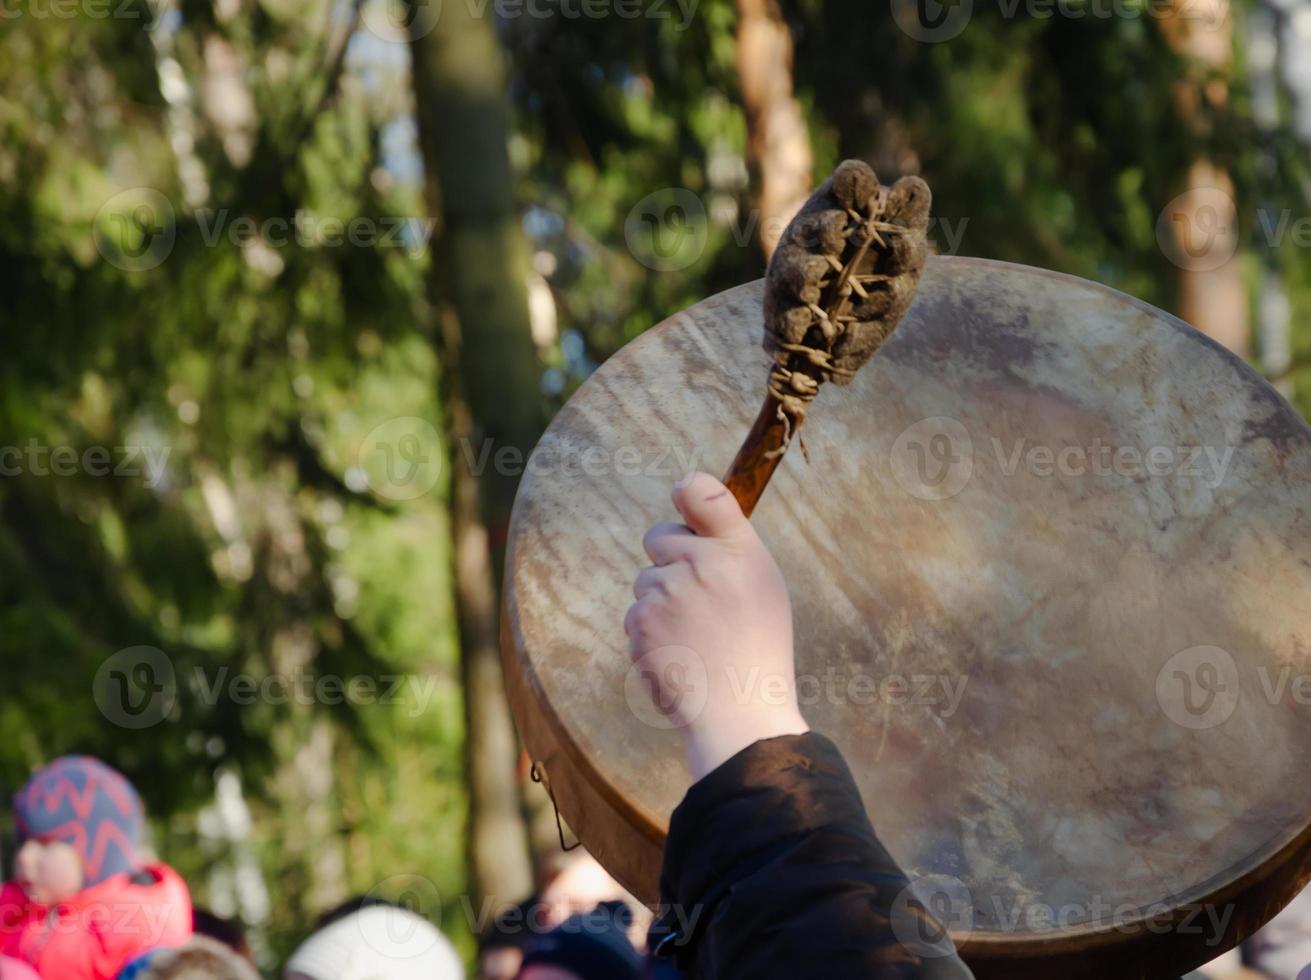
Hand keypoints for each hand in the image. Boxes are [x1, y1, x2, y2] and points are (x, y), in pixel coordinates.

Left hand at [625, 471, 808, 780]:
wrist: (739, 712)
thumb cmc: (757, 648)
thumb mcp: (763, 587)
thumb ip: (730, 549)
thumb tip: (694, 526)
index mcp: (739, 551)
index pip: (702, 492)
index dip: (687, 492)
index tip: (684, 501)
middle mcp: (701, 563)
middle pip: (659, 536)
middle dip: (669, 558)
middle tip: (695, 595)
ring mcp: (667, 592)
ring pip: (646, 580)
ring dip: (661, 601)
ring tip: (694, 636)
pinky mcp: (640, 622)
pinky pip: (635, 612)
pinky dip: (649, 632)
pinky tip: (678, 653)